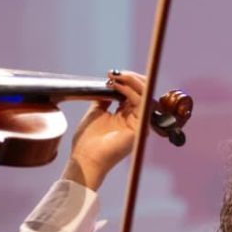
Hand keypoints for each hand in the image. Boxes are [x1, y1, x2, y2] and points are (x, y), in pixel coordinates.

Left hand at [63, 70, 146, 189]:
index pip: (135, 94)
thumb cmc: (89, 140)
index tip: (112, 74)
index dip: (127, 81)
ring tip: (116, 76)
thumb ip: (104, 99)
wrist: (85, 157)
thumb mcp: (96, 112)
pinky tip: (118, 86)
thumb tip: (107, 84)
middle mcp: (137, 121)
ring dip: (131, 82)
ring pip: (145, 95)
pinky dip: (131, 91)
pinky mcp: (140, 128)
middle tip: (115, 73)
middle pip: (144, 93)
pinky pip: (142, 103)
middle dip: (131, 78)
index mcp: (128, 118)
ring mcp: (140, 125)